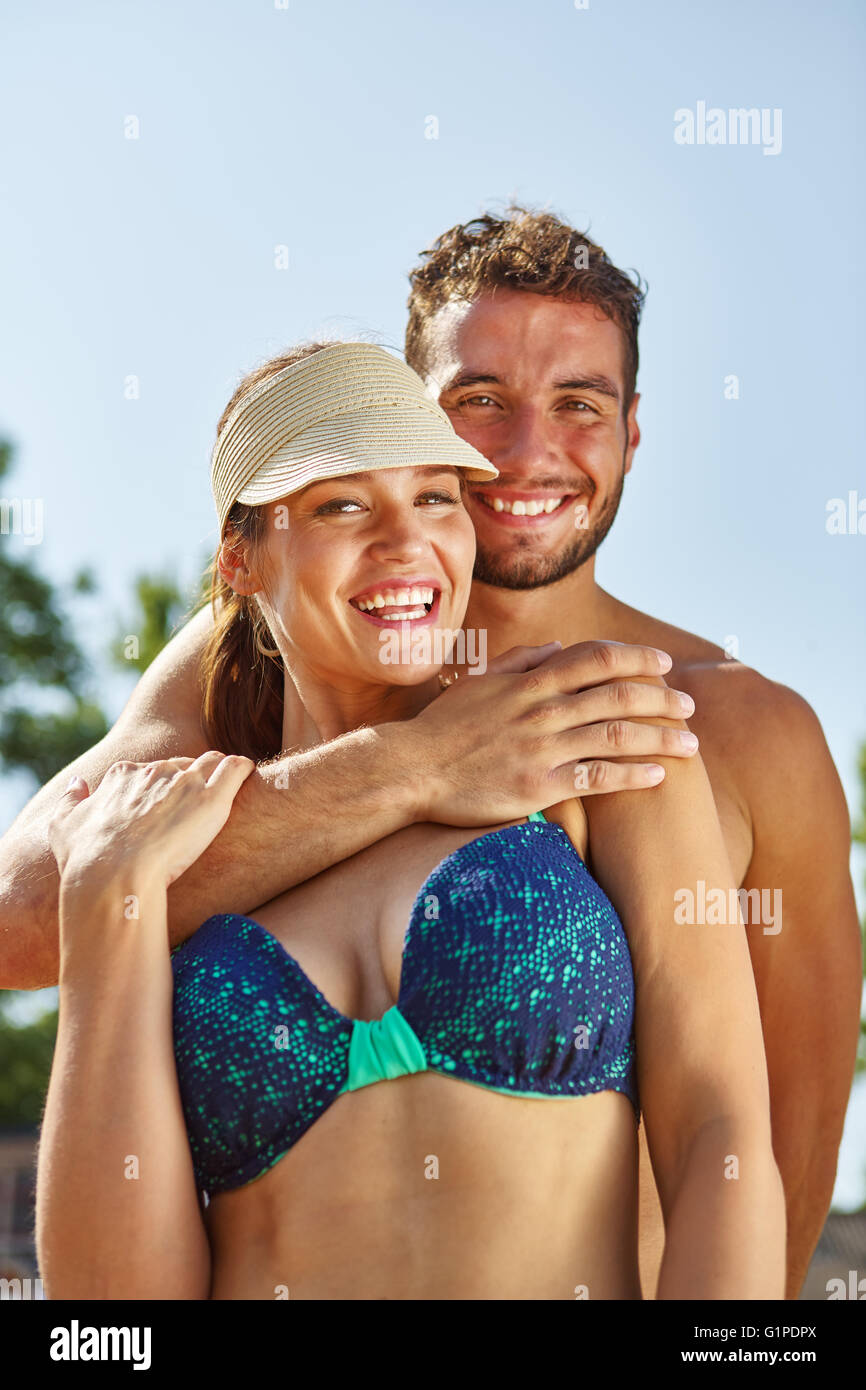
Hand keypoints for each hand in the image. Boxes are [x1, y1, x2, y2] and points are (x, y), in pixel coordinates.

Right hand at [47, 752, 255, 889]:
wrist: (112, 876)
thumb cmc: (86, 859)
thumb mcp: (63, 826)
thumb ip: (71, 801)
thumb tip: (77, 783)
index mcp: (124, 774)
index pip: (153, 769)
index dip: (164, 786)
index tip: (170, 806)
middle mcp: (156, 771)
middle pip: (184, 765)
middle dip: (192, 782)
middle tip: (199, 808)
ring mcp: (186, 782)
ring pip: (213, 761)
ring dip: (219, 772)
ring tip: (229, 790)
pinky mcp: (212, 798)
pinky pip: (237, 768)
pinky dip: (243, 769)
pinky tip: (247, 777)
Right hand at [410, 640, 697, 824]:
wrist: (411, 770)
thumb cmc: (444, 727)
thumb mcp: (480, 681)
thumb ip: (522, 660)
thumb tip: (560, 647)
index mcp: (530, 681)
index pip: (597, 657)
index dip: (637, 658)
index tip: (664, 664)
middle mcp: (542, 710)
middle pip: (618, 695)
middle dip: (662, 699)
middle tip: (690, 707)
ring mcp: (541, 748)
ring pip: (616, 736)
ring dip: (660, 737)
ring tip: (690, 744)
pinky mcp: (538, 785)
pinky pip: (598, 779)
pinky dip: (632, 775)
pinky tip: (658, 776)